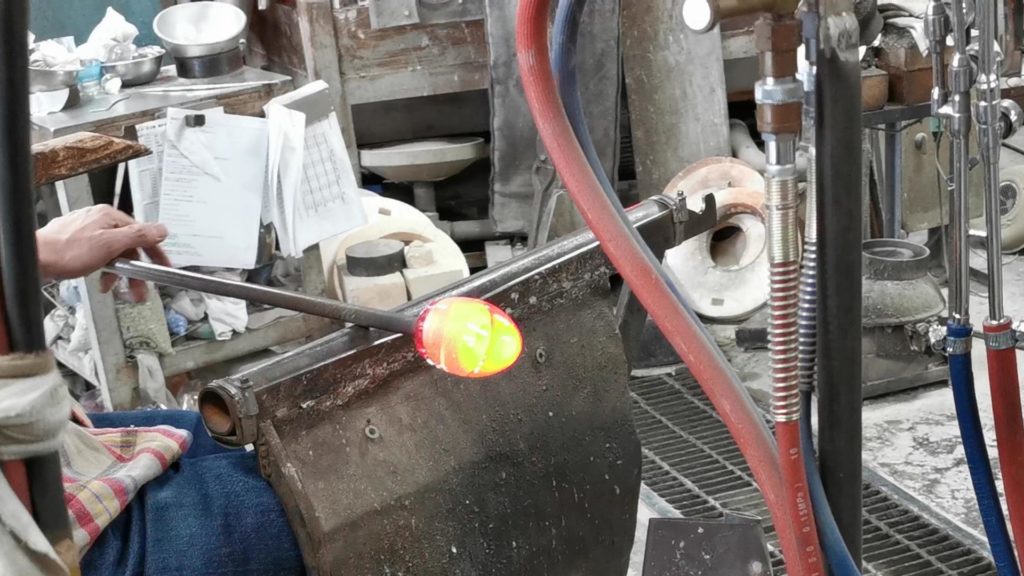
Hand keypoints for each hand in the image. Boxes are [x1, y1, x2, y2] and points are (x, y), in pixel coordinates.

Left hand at [36, 205, 170, 301]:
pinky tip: (101, 278)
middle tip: (139, 287)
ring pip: (113, 252)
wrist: (36, 259)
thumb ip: (139, 236)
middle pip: (127, 245)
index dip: (155, 252)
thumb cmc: (66, 252)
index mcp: (109, 216)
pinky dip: (103, 268)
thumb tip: (161, 230)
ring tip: (116, 286)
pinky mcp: (77, 241)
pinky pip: (99, 255)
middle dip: (134, 269)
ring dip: (118, 272)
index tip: (162, 265)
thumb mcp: (110, 245)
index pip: (142, 233)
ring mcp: (87, 230)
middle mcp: (99, 220)